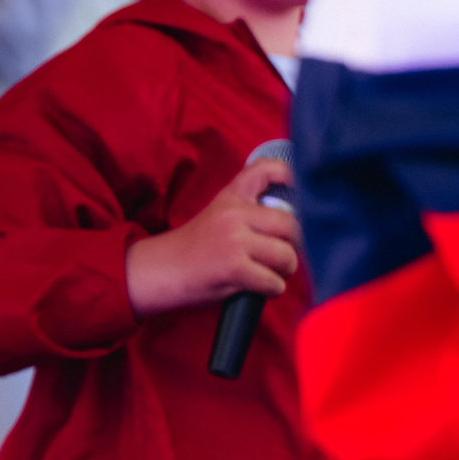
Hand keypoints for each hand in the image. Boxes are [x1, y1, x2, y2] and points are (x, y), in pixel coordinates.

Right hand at [125, 156, 299, 317]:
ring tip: (268, 273)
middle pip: (290, 225)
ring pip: (286, 255)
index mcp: (230, 198)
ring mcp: (234, 240)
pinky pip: (273, 282)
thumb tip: (296, 221)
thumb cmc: (192, 250)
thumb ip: (249, 211)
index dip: (290, 175)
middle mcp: (233, 214)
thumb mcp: (218, 216)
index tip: (300, 190)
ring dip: (283, 270)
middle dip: (293, 246)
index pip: (265, 170)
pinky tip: (256, 287)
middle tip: (280, 256)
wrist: (158, 271)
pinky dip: (271, 289)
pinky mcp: (234, 267)